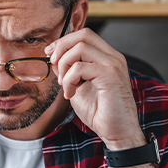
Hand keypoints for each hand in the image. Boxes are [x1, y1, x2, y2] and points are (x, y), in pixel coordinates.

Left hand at [44, 28, 145, 149]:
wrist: (117, 133)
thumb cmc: (100, 113)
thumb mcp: (78, 87)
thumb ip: (68, 70)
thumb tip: (54, 57)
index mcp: (108, 57)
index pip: (85, 35)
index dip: (64, 41)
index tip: (50, 54)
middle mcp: (113, 57)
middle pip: (83, 35)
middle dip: (61, 47)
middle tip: (53, 64)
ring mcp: (114, 65)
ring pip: (80, 48)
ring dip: (64, 66)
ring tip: (64, 85)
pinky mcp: (111, 76)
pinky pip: (80, 67)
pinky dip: (68, 80)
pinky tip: (70, 93)